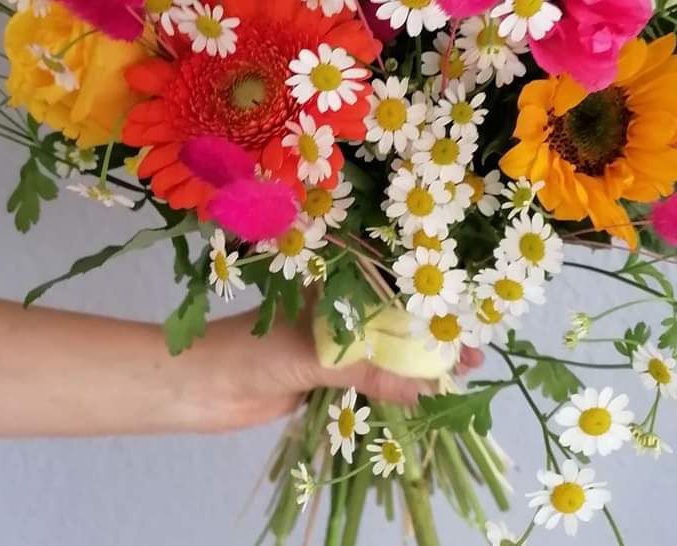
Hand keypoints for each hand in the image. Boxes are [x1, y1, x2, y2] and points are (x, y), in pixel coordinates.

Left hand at [180, 309, 483, 431]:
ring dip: (418, 363)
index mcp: (335, 284)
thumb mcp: (316, 355)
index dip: (431, 301)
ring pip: (385, 350)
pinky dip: (395, 386)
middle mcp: (338, 307)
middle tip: (474, 354)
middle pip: (395, 320)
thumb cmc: (253, 351)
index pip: (393, 287)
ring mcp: (333, 341)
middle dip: (432, 335)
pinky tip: (422, 393)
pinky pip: (370, 377)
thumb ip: (369, 370)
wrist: (202, 386)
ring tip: (458, 376)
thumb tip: (427, 387)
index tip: (467, 318)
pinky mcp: (326, 373)